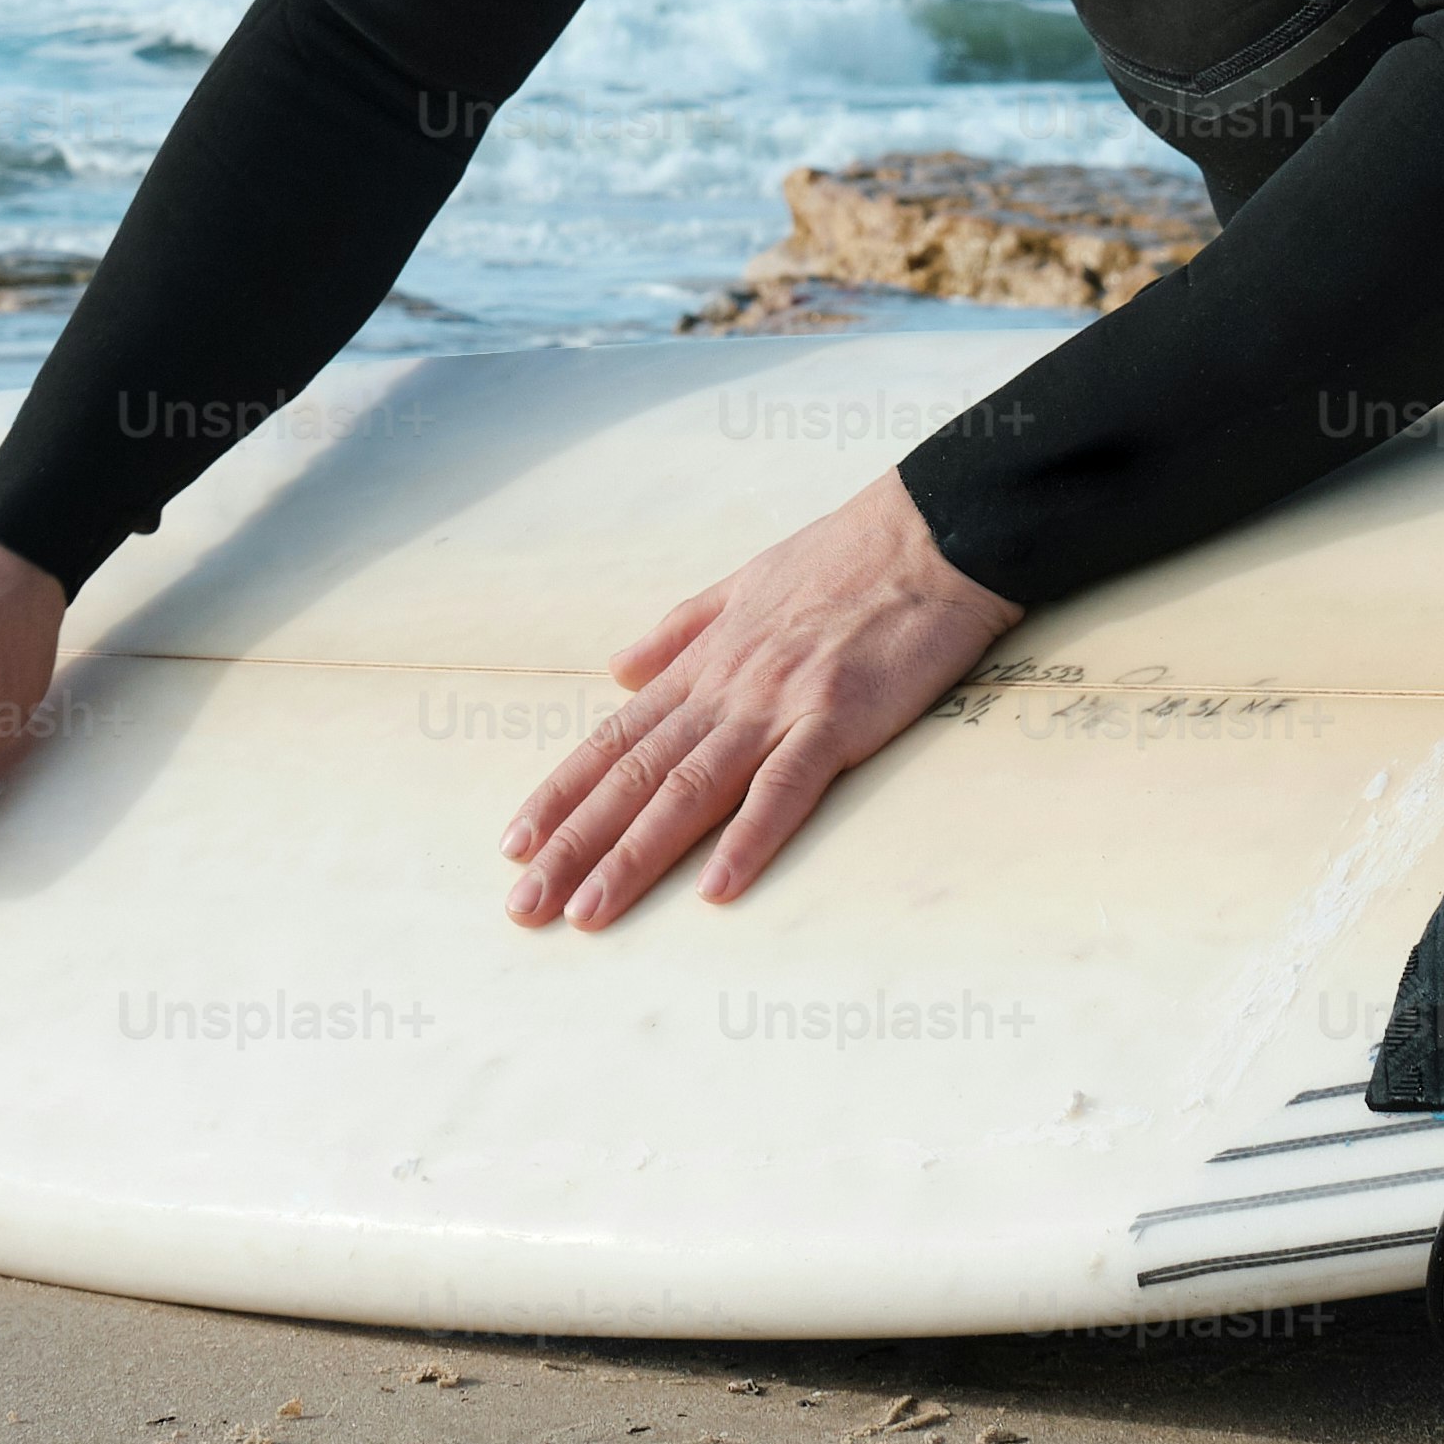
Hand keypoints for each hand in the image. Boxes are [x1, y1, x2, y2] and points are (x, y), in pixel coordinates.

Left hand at [502, 472, 1021, 931]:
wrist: (928, 533)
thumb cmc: (843, 559)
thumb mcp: (741, 583)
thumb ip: (679, 631)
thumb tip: (620, 668)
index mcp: (703, 666)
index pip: (614, 742)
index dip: (562, 796)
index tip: (515, 845)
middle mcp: (724, 689)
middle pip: (634, 777)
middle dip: (574, 846)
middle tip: (526, 907)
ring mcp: (778, 703)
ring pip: (690, 789)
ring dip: (635, 854)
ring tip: (590, 909)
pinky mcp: (837, 717)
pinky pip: (785, 787)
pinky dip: (749, 838)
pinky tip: (717, 888)